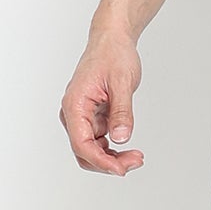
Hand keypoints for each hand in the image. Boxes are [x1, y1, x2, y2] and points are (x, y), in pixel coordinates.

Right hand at [61, 26, 144, 174]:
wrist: (111, 40)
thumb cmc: (112, 55)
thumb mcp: (122, 82)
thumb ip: (121, 111)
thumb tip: (121, 137)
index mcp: (75, 104)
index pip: (81, 143)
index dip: (101, 161)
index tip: (121, 169)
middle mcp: (74, 114)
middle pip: (84, 152)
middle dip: (108, 163)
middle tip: (135, 161)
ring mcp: (82, 117)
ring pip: (91, 150)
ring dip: (112, 158)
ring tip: (136, 157)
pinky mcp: (92, 118)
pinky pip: (98, 142)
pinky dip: (112, 150)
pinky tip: (128, 149)